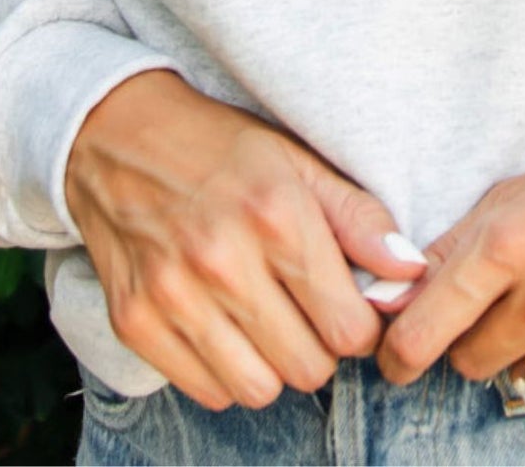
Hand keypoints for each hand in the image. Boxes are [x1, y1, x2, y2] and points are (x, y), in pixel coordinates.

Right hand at [64, 68, 429, 411]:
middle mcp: (224, 260)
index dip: (359, 324)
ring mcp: (173, 295)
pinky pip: (206, 391)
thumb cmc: (219, 148)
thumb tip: (411, 271)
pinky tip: (221, 324)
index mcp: (276, 215)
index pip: (351, 328)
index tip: (347, 305)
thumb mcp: (297, 161)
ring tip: (263, 318)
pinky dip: (223, 371)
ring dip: (271, 365)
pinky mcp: (135, 321)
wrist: (113, 134)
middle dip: (318, 346)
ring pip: (259, 390)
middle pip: (309, 368)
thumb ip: (359, 218)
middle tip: (303, 309)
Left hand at [373, 152, 524, 422]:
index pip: (424, 328)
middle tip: (511, 306)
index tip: (394, 360)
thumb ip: (447, 250)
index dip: (399, 352)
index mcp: (509, 243)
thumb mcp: (511, 198)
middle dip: (477, 340)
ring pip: (519, 382)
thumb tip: (383, 299)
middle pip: (469, 362)